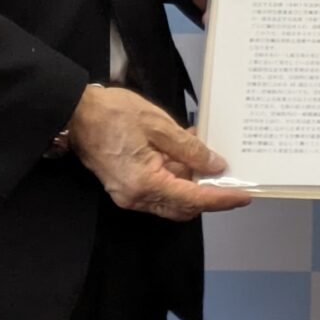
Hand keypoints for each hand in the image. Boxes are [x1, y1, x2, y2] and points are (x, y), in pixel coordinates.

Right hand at [68, 84, 249, 220]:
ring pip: (172, 198)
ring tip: (201, 150)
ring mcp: (129, 194)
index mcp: (145, 183)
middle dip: (207, 192)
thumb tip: (214, 166)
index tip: (243, 196)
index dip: (221, 198)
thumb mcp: (159, 126)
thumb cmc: (112, 114)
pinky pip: (158, 187)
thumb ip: (189, 150)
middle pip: (183, 206)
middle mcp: (136, 196)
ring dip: (190, 180)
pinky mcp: (126, 186)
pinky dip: (174, 174)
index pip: (192, 199)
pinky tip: (181, 151)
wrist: (75, 112)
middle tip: (227, 174)